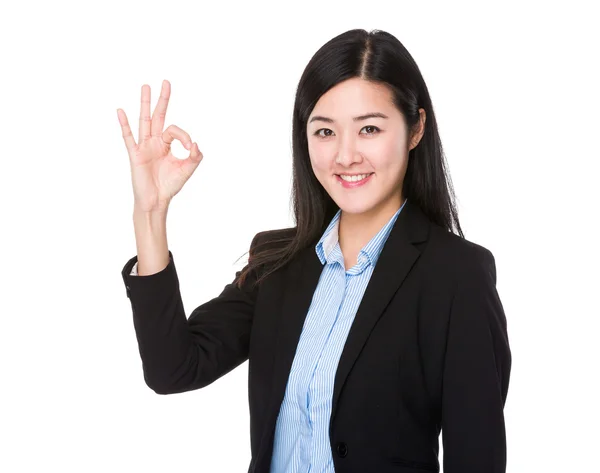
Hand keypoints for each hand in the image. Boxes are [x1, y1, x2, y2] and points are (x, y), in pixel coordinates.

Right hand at [117, 80, 202, 211]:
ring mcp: (143, 147)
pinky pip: (128, 137)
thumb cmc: (169, 186)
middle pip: (158, 116)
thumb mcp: (187, 170)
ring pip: (144, 121)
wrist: (156, 201)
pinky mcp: (135, 155)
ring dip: (145, 104)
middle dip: (162, 100)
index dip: (184, 136)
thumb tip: (196, 144)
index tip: (190, 148)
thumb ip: (195, 157)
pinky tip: (120, 110)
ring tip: (146, 86)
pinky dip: (124, 124)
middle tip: (166, 82)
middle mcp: (154, 142)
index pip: (175, 130)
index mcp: (166, 144)